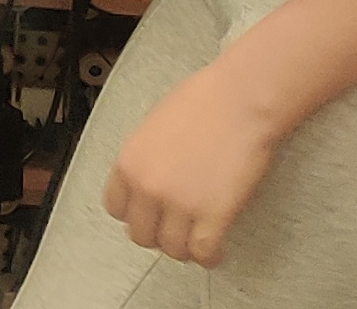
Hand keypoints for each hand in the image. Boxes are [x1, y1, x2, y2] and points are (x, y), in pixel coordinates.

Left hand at [99, 66, 288, 267]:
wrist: (240, 99)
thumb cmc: (204, 101)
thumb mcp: (153, 127)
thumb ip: (145, 159)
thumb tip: (149, 179)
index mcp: (129, 163)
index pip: (116, 208)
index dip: (135, 214)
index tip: (148, 215)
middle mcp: (148, 188)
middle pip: (141, 234)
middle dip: (158, 234)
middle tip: (175, 229)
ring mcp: (179, 204)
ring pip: (172, 248)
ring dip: (184, 248)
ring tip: (196, 242)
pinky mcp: (213, 215)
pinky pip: (203, 251)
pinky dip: (209, 256)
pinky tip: (215, 252)